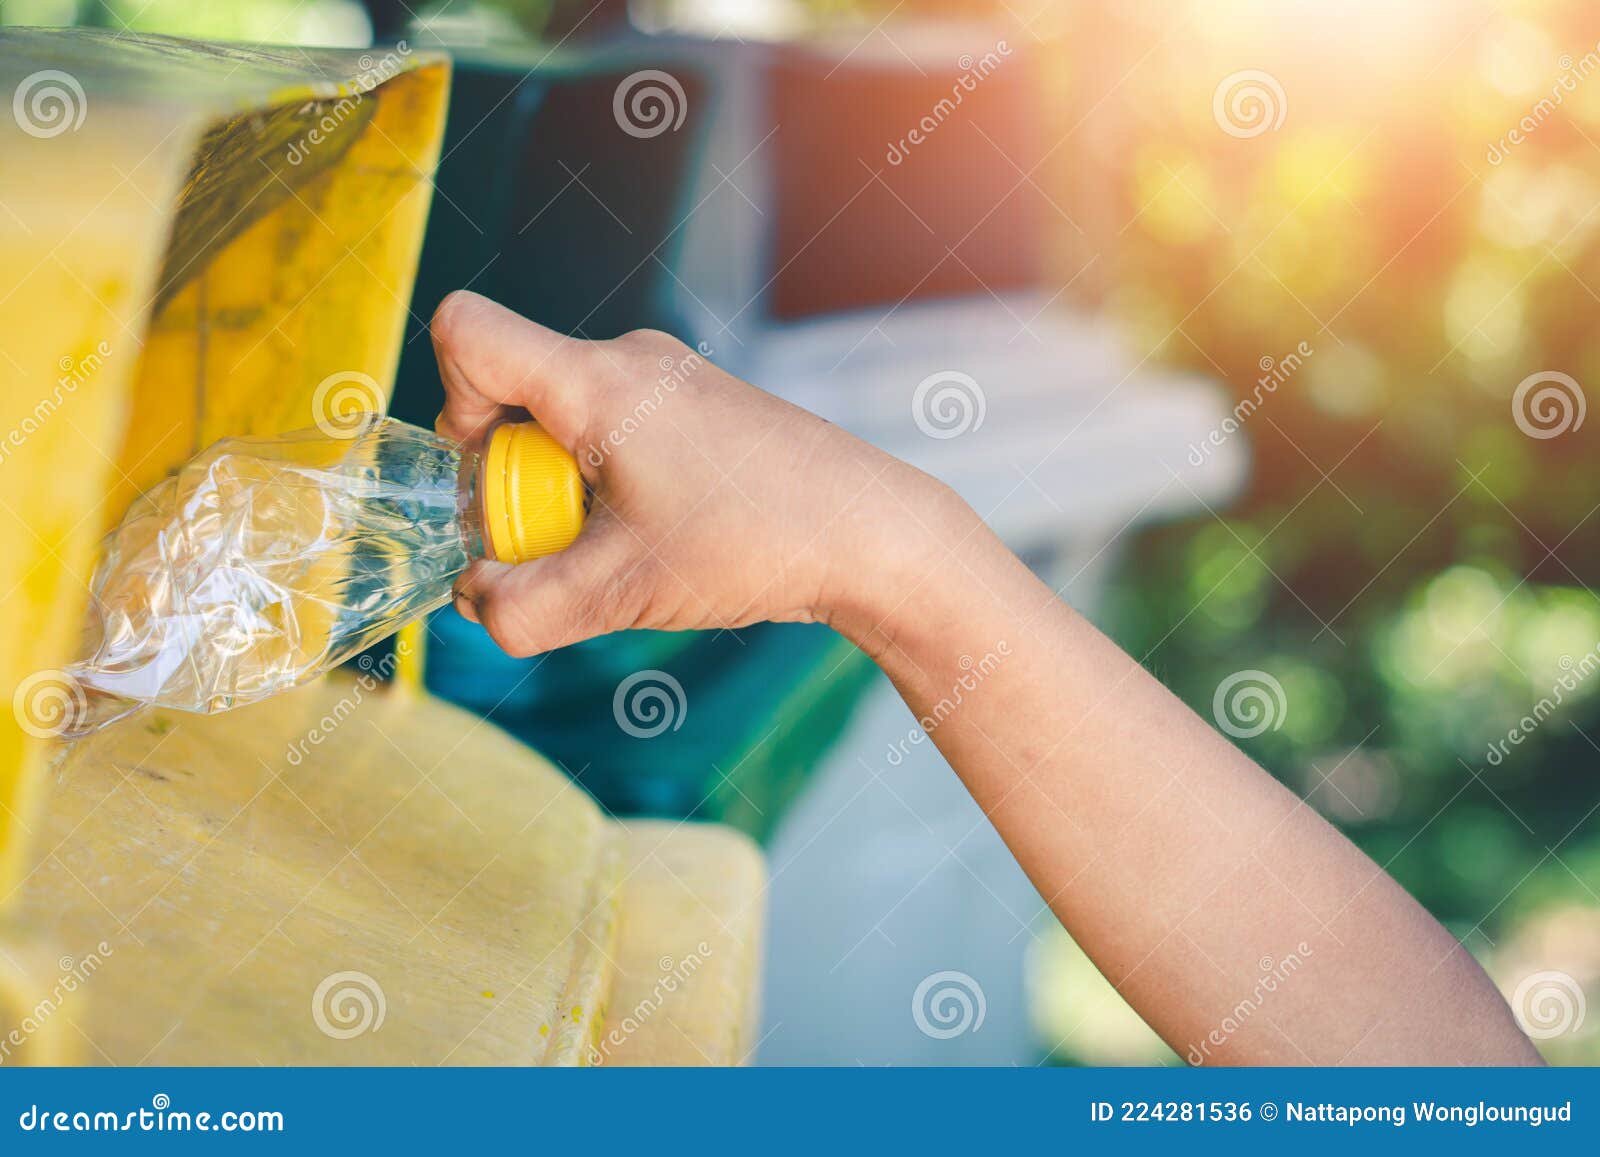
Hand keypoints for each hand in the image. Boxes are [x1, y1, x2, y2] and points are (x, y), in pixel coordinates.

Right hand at [430, 290, 960, 655]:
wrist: (872, 533)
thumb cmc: (755, 545)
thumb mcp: (621, 593)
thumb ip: (522, 608)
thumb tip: (474, 603)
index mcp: (597, 381)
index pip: (466, 332)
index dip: (447, 404)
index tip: (490, 477)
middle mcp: (630, 360)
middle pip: (513, 389)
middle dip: (511, 477)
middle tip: (562, 543)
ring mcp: (670, 378)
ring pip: (566, 417)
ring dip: (564, 489)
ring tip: (620, 548)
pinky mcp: (698, 405)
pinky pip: (615, 429)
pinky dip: (609, 483)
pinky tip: (658, 536)